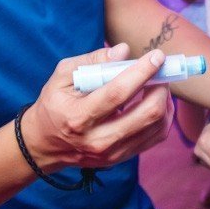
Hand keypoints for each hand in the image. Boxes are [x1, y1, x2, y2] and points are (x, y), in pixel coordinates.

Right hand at [23, 43, 173, 171]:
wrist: (44, 145)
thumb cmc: (54, 104)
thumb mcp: (62, 76)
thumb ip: (92, 61)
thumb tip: (123, 51)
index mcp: (79, 117)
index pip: (118, 92)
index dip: (142, 72)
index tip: (157, 56)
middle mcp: (98, 139)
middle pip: (147, 114)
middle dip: (161, 87)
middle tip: (160, 71)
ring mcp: (112, 153)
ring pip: (157, 127)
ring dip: (165, 101)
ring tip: (159, 85)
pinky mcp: (121, 158)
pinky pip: (155, 137)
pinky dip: (163, 117)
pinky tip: (157, 102)